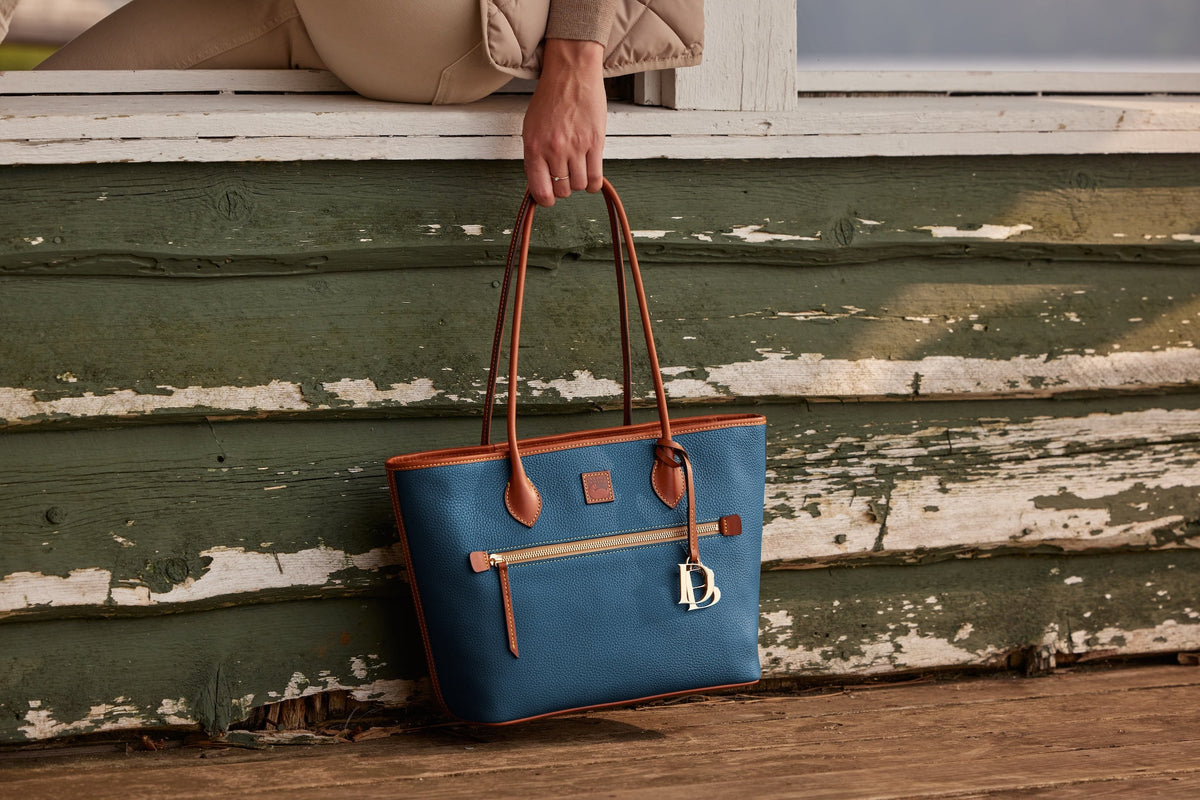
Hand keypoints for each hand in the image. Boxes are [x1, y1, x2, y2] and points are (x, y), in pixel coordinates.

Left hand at [522, 38, 606, 206]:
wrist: (571, 74)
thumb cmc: (550, 98)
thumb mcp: (531, 128)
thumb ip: (534, 156)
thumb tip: (539, 183)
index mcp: (535, 147)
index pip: (540, 190)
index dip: (545, 199)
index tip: (548, 197)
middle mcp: (555, 150)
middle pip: (562, 190)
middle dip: (563, 188)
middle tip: (564, 177)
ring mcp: (576, 147)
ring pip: (579, 186)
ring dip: (578, 184)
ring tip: (577, 172)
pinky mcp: (595, 143)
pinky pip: (596, 178)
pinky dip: (594, 184)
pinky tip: (591, 177)